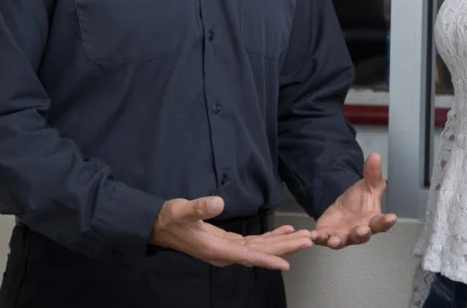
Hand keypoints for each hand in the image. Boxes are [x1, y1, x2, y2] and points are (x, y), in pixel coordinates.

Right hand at [150, 196, 312, 270]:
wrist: (160, 225)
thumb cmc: (171, 218)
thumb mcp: (183, 211)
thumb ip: (200, 208)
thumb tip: (218, 202)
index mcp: (217, 249)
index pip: (247, 256)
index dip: (268, 259)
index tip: (287, 264)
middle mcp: (226, 253)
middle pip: (260, 252)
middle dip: (284, 247)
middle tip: (307, 240)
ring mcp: (227, 249)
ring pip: (260, 247)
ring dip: (281, 242)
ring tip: (302, 236)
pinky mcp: (228, 243)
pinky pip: (254, 242)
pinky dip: (269, 237)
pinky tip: (283, 231)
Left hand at [312, 153, 397, 248]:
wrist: (342, 207)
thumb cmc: (360, 201)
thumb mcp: (368, 185)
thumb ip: (372, 173)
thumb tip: (375, 156)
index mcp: (372, 220)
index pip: (382, 222)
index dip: (387, 221)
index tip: (392, 218)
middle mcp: (358, 231)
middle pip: (362, 235)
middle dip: (362, 234)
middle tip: (363, 230)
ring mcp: (342, 235)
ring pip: (341, 241)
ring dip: (337, 242)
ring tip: (334, 241)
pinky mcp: (327, 235)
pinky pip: (322, 239)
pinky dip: (318, 238)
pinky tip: (313, 235)